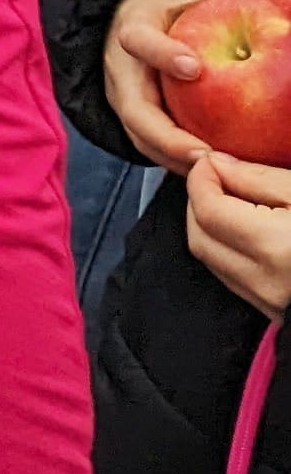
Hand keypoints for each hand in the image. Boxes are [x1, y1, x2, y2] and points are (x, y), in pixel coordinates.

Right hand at [105, 0, 281, 168]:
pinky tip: (213, 172)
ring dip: (174, 160)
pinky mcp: (134, 119)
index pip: (140, 40)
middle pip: (135, 110)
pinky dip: (177, 163)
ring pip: (140, 137)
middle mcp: (121, 66)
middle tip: (207, 154)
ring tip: (214, 173)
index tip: (195, 68)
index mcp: (133, 23)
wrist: (129, 16)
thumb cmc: (170, 3)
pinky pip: (151, 147)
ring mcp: (122, 96)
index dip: (163, 55)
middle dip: (168, 138)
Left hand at [187, 148, 290, 315]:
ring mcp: (267, 304)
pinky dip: (224, 248)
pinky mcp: (271, 314)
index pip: (208, 209)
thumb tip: (215, 164)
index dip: (201, 178)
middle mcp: (264, 282)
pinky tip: (243, 229)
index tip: (210, 159)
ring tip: (230, 200)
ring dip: (207, 226)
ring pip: (209, 258)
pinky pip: (229, 276)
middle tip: (217, 177)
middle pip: (199, 236)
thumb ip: (258, 178)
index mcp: (275, 246)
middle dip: (198, 201)